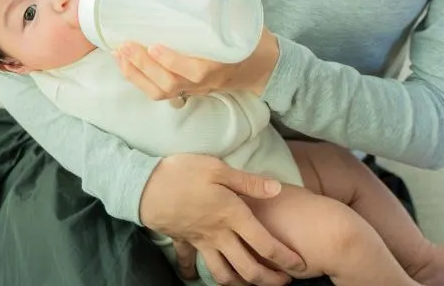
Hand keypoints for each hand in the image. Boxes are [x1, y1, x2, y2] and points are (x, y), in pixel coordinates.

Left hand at [114, 29, 279, 100]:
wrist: (264, 68)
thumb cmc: (250, 39)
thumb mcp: (237, 17)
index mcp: (222, 65)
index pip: (196, 70)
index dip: (173, 61)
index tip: (155, 46)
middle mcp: (206, 82)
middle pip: (170, 83)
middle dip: (144, 66)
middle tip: (126, 44)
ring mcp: (196, 89)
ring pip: (162, 92)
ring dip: (136, 75)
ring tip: (119, 54)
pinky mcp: (188, 91)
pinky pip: (161, 94)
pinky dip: (140, 81)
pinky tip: (125, 65)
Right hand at [140, 154, 304, 284]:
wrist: (143, 186)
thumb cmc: (182, 173)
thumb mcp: (217, 168)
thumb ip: (248, 182)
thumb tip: (277, 189)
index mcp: (232, 216)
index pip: (265, 244)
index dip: (285, 258)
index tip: (300, 266)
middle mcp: (219, 235)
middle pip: (248, 268)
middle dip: (268, 280)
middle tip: (283, 282)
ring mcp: (200, 241)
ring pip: (223, 273)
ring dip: (239, 283)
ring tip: (251, 283)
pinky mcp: (182, 239)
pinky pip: (189, 262)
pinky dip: (194, 273)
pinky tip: (196, 277)